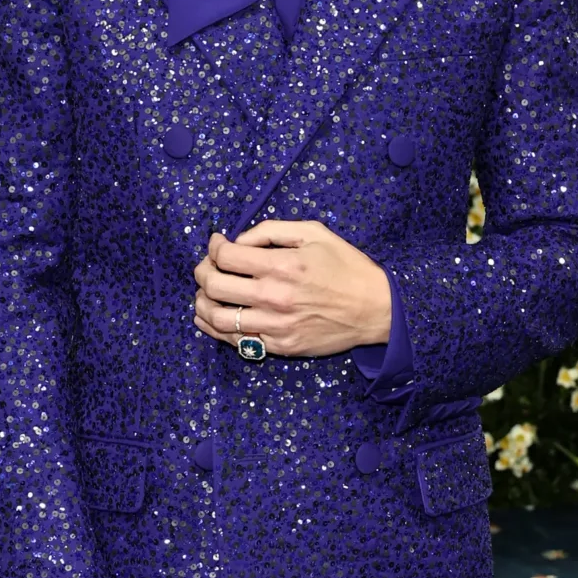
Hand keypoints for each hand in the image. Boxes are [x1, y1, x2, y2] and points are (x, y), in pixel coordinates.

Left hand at [192, 220, 390, 356]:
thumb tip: (239, 240)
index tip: (217, 243)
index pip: (225, 256)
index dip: (213, 247)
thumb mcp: (314, 233)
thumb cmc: (346, 267)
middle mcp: (274, 297)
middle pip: (213, 286)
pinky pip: (236, 341)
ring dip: (201, 303)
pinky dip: (216, 328)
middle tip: (206, 267)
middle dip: (201, 272)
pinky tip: (213, 318)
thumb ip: (271, 231)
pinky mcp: (280, 347)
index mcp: (282, 265)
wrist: (376, 308)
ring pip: (217, 318)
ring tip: (205, 294)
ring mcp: (275, 326)